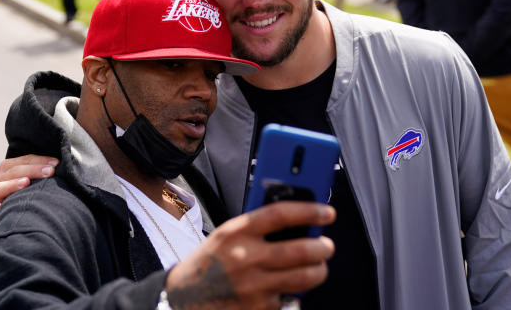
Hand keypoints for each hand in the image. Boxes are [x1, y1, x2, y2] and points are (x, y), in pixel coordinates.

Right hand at [0, 155, 58, 227]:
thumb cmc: (29, 198)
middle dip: (32, 170)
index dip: (39, 160)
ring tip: (26, 183)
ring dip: (12, 185)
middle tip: (50, 172)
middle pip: (13, 171)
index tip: (56, 163)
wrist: (13, 223)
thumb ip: (42, 174)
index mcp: (8, 171)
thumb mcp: (33, 183)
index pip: (23, 161)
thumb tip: (61, 164)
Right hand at [165, 202, 335, 308]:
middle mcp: (245, 258)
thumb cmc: (210, 262)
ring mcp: (253, 286)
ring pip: (304, 277)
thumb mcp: (227, 235)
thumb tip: (298, 221)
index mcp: (236, 232)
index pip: (281, 214)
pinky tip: (289, 286)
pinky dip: (296, 292)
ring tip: (318, 266)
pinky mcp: (258, 308)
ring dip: (319, 270)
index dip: (309, 211)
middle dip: (323, 247)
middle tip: (327, 245)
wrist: (183, 299)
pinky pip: (290, 297)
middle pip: (301, 249)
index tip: (326, 212)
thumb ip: (257, 227)